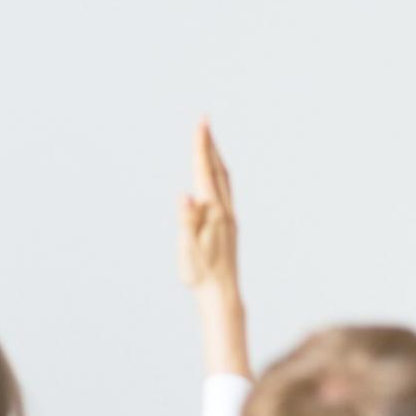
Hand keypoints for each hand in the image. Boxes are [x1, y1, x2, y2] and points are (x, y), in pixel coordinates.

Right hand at [179, 119, 237, 293]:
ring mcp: (229, 218)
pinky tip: (216, 177)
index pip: (204, 171)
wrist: (222, 294)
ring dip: (216, 158)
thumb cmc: (200, 275)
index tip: (201, 123)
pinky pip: (225, 192)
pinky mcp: (230, 226)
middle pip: (217, 170)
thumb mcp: (187, 249)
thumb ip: (186, 220)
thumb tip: (186, 195)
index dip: (201, 146)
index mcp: (213, 212)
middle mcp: (225, 211)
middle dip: (209, 144)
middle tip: (204, 120)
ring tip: (209, 141)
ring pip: (224, 180)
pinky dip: (219, 176)